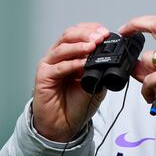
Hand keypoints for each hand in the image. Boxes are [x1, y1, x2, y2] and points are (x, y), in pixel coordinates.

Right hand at [33, 23, 109, 141]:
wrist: (63, 125)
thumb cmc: (76, 104)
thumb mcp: (96, 83)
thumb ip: (100, 69)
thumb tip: (113, 57)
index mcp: (71, 54)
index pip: (79, 33)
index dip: (91, 30)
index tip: (106, 33)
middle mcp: (59, 57)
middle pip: (69, 35)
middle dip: (86, 34)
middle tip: (100, 37)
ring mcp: (50, 65)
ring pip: (63, 48)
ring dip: (79, 45)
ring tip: (93, 46)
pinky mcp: (43, 77)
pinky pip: (58, 67)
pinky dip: (72, 63)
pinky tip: (83, 64)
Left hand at [119, 16, 155, 127]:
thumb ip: (155, 65)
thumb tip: (134, 62)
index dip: (144, 21)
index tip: (130, 27)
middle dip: (136, 24)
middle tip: (124, 31)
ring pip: (147, 58)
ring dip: (144, 76)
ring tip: (154, 90)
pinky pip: (146, 79)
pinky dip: (146, 91)